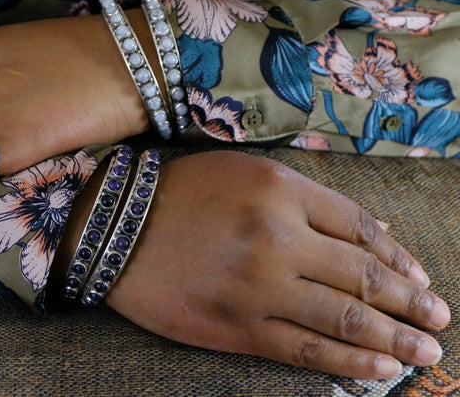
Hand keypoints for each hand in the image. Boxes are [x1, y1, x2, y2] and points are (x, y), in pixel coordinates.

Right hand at [59, 151, 449, 378]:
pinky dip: (347, 362)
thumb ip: (297, 196)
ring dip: (393, 338)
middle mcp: (279, 237)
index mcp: (281, 190)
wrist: (113, 227)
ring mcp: (260, 286)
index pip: (359, 227)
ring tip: (425, 351)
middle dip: (409, 301)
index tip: (417, 276)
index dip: (395, 256)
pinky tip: (379, 370)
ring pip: (343, 318)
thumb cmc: (177, 192)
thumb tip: (352, 233)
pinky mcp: (237, 326)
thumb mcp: (242, 171)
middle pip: (363, 275)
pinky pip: (304, 350)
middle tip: (438, 319)